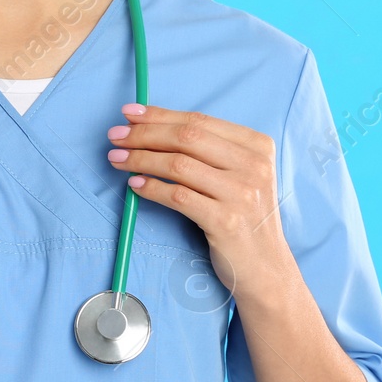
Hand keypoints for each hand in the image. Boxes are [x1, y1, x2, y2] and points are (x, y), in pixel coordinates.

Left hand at [105, 102, 293, 300]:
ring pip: (178, 165)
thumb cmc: (244, 216)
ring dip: (140, 159)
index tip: (130, 113)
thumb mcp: (240, 175)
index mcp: (257, 146)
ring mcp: (241, 193)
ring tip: (116, 159)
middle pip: (187, 138)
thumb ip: (210, 150)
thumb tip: (154, 126)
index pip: (199, 121)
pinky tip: (134, 185)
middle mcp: (253, 165)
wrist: (266, 268)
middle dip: (144, 133)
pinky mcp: (225, 221)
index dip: (160, 115)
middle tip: (115, 136)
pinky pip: (177, 196)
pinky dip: (151, 188)